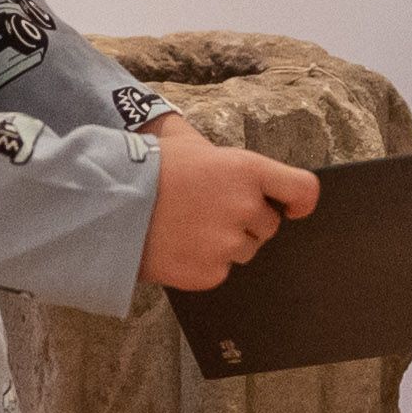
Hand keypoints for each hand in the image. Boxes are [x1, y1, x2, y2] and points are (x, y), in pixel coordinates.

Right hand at [139, 109, 320, 294]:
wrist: (109, 205)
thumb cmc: (147, 169)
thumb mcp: (185, 141)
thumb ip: (214, 148)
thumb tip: (208, 140)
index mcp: (246, 170)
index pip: (302, 189)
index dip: (299, 200)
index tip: (291, 207)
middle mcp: (245, 208)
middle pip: (269, 225)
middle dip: (246, 221)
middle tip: (208, 211)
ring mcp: (228, 243)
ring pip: (245, 250)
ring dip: (225, 243)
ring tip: (189, 227)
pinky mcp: (210, 272)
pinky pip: (221, 271)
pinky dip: (204, 264)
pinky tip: (180, 246)